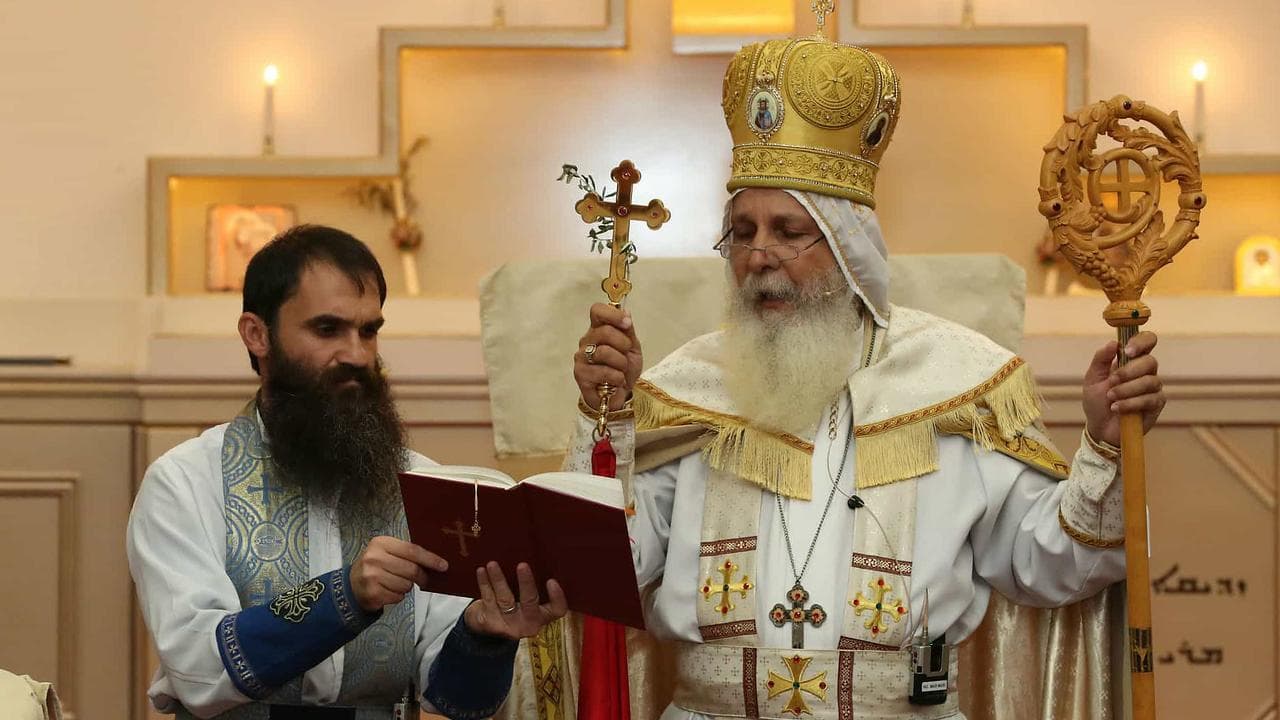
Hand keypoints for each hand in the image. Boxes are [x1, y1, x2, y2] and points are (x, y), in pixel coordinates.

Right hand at [350, 536, 447, 611]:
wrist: (351, 584)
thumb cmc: (375, 566)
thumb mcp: (387, 552)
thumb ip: (407, 554)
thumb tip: (435, 562)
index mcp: (381, 543)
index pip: (412, 550)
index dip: (430, 559)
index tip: (443, 566)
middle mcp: (374, 558)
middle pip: (412, 570)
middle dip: (421, 577)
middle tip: (423, 579)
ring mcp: (371, 576)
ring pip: (406, 585)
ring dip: (407, 587)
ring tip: (396, 583)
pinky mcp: (372, 593)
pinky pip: (398, 597)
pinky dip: (398, 596)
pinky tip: (388, 591)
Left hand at [463, 561, 567, 639]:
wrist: (487, 629)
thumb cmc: (514, 607)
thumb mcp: (528, 602)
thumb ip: (535, 587)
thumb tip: (535, 556)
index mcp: (542, 616)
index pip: (557, 610)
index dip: (557, 597)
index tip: (552, 580)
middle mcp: (528, 623)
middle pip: (530, 603)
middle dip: (526, 583)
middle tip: (522, 565)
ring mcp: (508, 625)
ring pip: (504, 599)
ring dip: (498, 580)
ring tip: (493, 564)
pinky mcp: (489, 622)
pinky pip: (487, 599)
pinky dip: (484, 583)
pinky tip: (482, 571)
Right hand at [574, 303, 642, 411]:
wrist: (620, 394)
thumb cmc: (624, 369)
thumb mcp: (632, 348)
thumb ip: (628, 330)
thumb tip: (626, 311)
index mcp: (598, 329)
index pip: (597, 311)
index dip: (612, 314)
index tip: (627, 324)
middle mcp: (587, 340)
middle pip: (604, 331)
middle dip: (623, 344)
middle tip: (626, 354)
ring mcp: (581, 357)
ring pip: (604, 352)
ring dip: (621, 363)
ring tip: (622, 370)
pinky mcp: (580, 374)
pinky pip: (602, 371)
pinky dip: (616, 377)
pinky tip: (617, 381)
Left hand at [1082, 331, 1165, 446]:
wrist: (1099, 428)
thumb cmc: (1097, 401)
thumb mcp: (1092, 378)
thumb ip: (1100, 359)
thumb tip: (1113, 342)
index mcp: (1131, 360)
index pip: (1147, 341)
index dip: (1141, 341)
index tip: (1127, 351)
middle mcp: (1146, 371)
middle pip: (1150, 361)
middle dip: (1128, 371)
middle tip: (1112, 381)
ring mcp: (1153, 387)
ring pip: (1150, 381)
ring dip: (1126, 389)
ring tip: (1111, 398)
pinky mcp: (1156, 404)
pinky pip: (1149, 399)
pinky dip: (1130, 403)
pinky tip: (1116, 408)